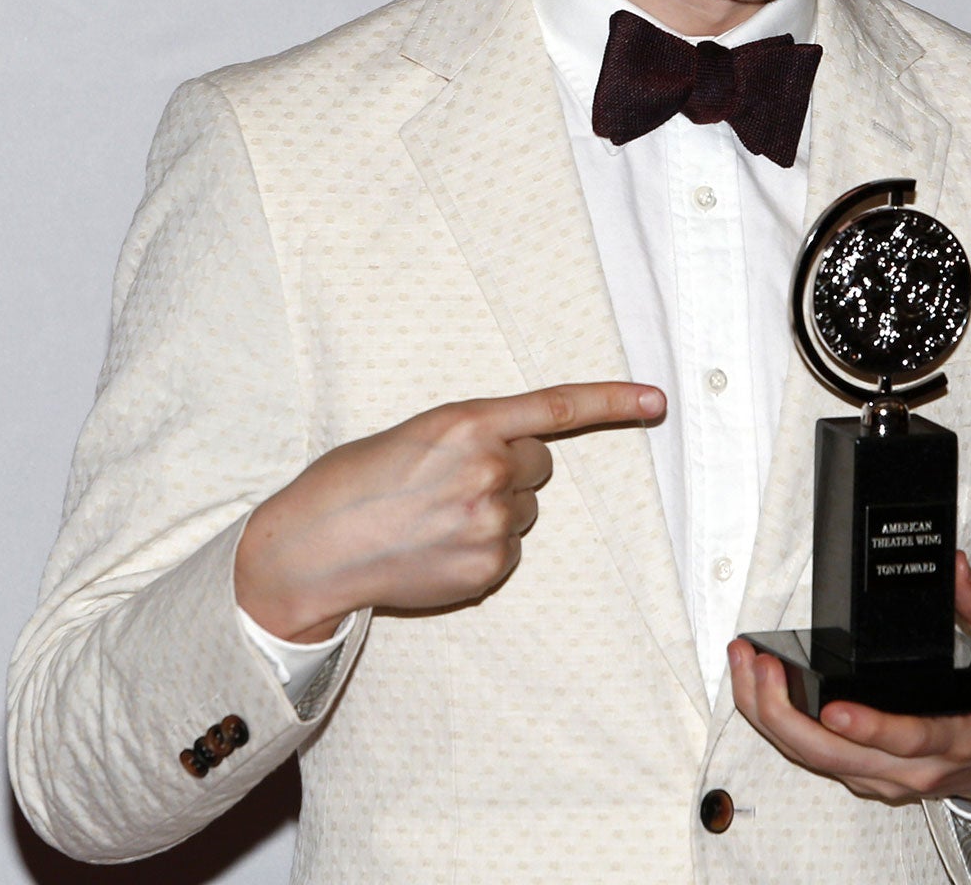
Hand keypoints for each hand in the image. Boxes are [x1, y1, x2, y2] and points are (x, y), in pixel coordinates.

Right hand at [234, 381, 664, 640]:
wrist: (312, 549)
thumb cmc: (353, 483)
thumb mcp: (414, 435)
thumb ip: (471, 437)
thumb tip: (514, 460)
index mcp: (467, 423)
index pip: (557, 407)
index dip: (614, 401)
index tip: (658, 401)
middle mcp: (488, 468)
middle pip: (538, 464)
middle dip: (508, 469)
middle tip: (448, 482)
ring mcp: (491, 522)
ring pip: (523, 509)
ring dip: (493, 511)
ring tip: (432, 519)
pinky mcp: (488, 568)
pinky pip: (507, 552)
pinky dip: (480, 550)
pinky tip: (434, 549)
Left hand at [729, 553, 970, 804]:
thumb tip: (955, 566)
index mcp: (957, 735)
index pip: (909, 740)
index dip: (869, 728)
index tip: (833, 708)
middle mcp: (915, 767)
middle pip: (838, 756)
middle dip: (789, 714)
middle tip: (761, 668)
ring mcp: (885, 777)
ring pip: (815, 760)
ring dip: (770, 717)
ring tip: (745, 666)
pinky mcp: (863, 777)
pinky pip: (813, 758)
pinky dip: (778, 726)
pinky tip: (755, 688)